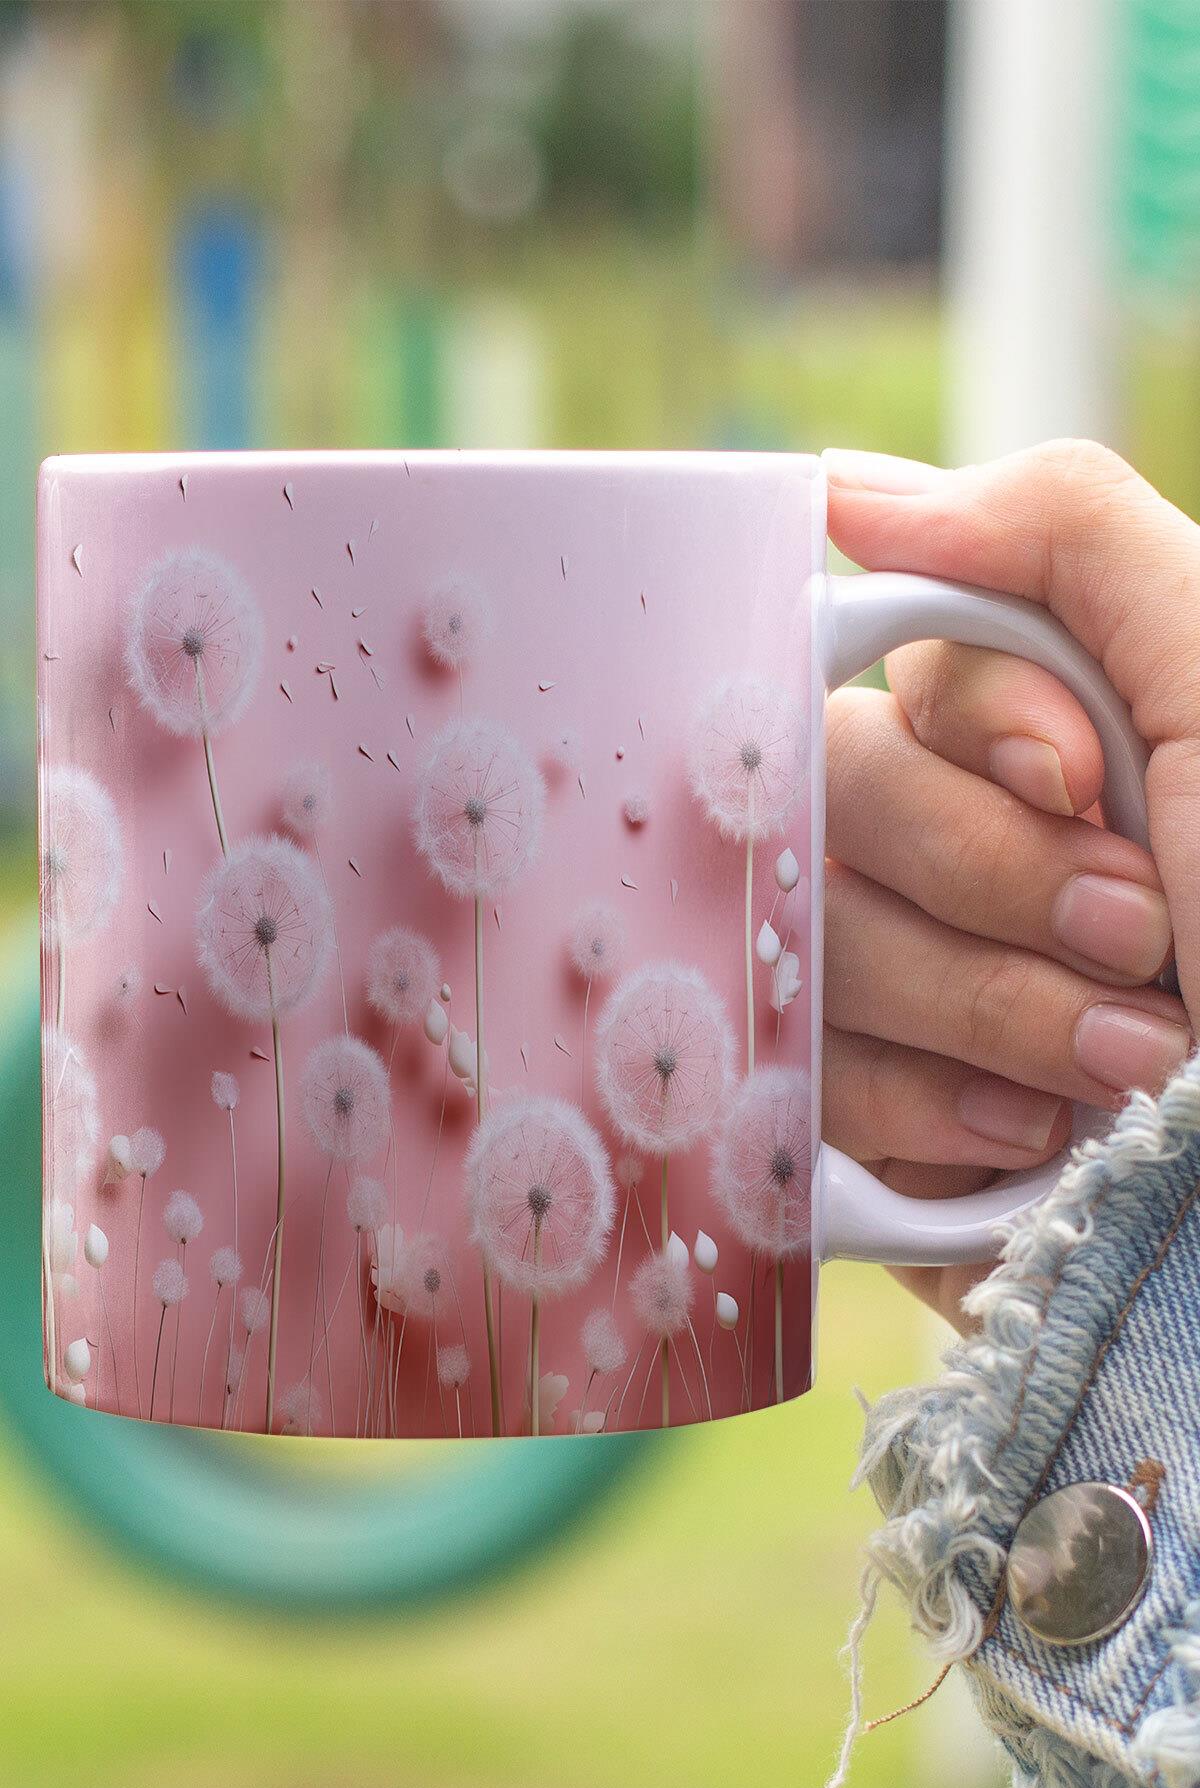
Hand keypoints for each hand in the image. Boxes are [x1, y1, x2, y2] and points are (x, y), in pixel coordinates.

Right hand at [821, 440, 1198, 1325]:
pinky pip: (790, 1081)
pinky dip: (925, 1111)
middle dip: (989, 876)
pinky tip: (1038, 1141)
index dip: (972, 727)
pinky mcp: (859, 1125)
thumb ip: (1061, 535)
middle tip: (1139, 939)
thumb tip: (839, 487)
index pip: (884, 670)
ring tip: (1128, 1066)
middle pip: (825, 803)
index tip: (1089, 782)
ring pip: (803, 944)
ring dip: (982, 1007)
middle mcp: (943, 854)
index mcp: (1029, 743)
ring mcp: (893, 993)